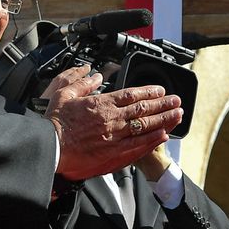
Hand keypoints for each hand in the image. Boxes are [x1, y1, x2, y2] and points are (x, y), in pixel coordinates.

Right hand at [47, 66, 182, 180]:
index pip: (131, 95)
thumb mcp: (63, 93)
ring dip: (164, 120)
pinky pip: (138, 146)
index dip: (149, 92)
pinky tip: (164, 136)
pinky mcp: (113, 153)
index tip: (160, 91)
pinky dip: (152, 140)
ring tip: (177, 115)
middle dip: (163, 104)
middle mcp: (112, 119)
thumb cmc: (55, 123)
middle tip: (177, 101)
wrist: (51, 147)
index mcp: (101, 104)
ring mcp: (115, 137)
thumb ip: (80, 82)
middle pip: (144, 110)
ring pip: (145, 126)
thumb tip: (93, 74)